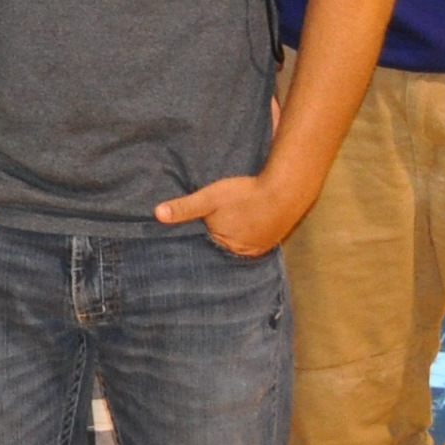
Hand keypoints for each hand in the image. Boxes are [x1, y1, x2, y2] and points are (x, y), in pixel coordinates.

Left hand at [155, 171, 309, 258]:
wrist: (286, 190)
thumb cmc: (246, 194)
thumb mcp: (210, 198)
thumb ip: (185, 207)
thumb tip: (157, 214)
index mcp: (224, 247)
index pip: (202, 249)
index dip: (193, 242)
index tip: (181, 238)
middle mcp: (241, 254)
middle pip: (219, 249)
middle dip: (210, 243)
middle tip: (201, 232)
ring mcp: (258, 249)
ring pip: (236, 246)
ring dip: (229, 239)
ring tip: (221, 230)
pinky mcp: (269, 240)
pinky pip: (251, 242)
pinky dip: (244, 236)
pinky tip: (241, 227)